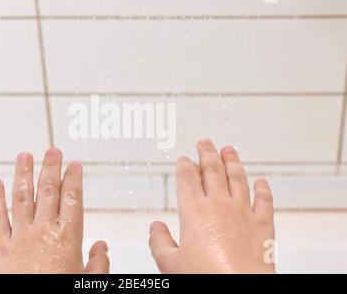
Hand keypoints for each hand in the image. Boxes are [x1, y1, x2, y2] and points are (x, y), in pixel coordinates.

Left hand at [0, 148, 109, 273]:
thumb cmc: (59, 292)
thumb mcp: (88, 281)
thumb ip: (98, 261)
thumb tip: (102, 246)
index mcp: (67, 237)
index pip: (73, 198)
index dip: (73, 177)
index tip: (74, 164)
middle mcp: (43, 231)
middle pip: (48, 191)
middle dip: (51, 167)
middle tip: (52, 151)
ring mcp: (20, 236)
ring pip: (22, 197)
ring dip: (23, 173)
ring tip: (24, 156)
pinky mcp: (0, 247)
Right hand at [149, 139, 275, 273]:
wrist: (239, 288)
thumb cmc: (204, 277)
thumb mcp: (170, 263)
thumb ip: (159, 242)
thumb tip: (155, 228)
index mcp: (194, 211)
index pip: (187, 178)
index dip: (184, 165)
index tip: (183, 158)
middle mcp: (219, 205)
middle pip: (212, 170)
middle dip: (207, 153)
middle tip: (204, 142)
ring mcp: (243, 212)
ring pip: (238, 178)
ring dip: (233, 161)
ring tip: (229, 149)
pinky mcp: (263, 224)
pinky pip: (265, 200)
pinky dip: (264, 189)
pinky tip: (262, 181)